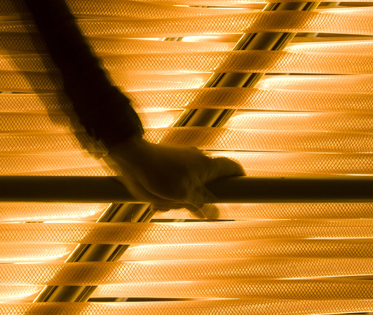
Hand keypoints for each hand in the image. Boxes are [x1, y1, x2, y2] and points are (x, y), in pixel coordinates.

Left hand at [106, 136, 244, 219]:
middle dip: (196, 202)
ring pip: (188, 191)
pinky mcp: (168, 167)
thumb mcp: (183, 196)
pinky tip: (154, 201)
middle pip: (208, 187)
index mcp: (207, 165)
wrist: (130, 157)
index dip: (241, 181)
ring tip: (162, 203)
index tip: (241, 196)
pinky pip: (173, 187)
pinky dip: (166, 196)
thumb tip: (216, 215)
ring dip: (177, 201)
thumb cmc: (159, 174)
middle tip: (183, 206)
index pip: (233, 168)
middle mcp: (198, 162)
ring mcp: (183, 164)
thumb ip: (201, 206)